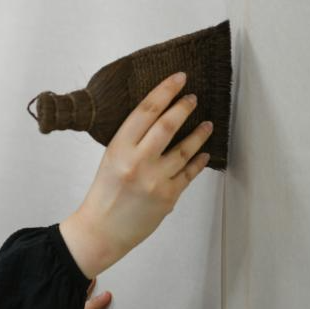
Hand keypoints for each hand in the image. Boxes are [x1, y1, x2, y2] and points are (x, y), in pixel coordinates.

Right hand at [60, 72, 212, 277]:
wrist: (102, 230)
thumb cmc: (104, 193)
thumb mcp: (111, 158)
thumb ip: (133, 140)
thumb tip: (159, 118)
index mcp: (119, 148)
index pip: (145, 111)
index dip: (164, 91)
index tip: (178, 79)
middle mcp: (138, 161)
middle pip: (167, 125)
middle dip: (183, 107)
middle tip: (193, 98)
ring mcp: (155, 180)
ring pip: (185, 149)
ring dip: (199, 134)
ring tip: (207, 124)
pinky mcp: (168, 197)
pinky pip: (189, 173)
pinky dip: (198, 161)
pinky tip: (203, 153)